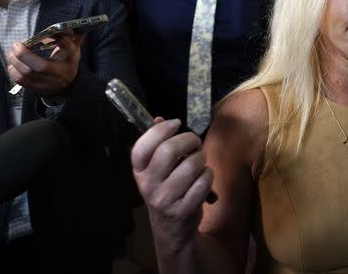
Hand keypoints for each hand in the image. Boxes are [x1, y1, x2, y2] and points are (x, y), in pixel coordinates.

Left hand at [7, 33, 83, 101]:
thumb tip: (55, 30)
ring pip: (27, 74)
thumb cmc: (65, 62)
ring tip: (11, 54)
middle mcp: (60, 73)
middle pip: (41, 66)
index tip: (56, 34)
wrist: (67, 84)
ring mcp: (49, 83)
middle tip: (16, 45)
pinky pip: (21, 81)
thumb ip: (65, 39)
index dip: (64, 43)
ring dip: (15, 62)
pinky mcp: (38, 89)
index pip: (70, 51)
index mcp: (70, 60)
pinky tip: (13, 65)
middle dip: (24, 54)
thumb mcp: (70, 50)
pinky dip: (13, 71)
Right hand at [131, 117, 213, 250]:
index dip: (160, 130)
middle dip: (189, 140)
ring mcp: (165, 199)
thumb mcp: (155, 170)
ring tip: (199, 162)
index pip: (142, 146)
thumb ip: (156, 144)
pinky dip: (208, 175)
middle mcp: (148, 185)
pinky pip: (204, 181)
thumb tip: (160, 119)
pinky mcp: (184, 209)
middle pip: (169, 150)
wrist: (171, 228)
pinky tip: (203, 178)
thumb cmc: (166, 190)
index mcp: (139, 172)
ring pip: (191, 164)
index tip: (175, 124)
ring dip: (201, 158)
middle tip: (194, 143)